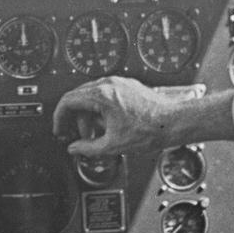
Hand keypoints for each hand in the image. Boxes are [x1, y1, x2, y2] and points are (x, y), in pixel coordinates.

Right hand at [51, 76, 199, 157]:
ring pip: (92, 96)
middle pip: (78, 98)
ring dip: (89, 116)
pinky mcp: (128, 87)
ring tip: (96, 135)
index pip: (67, 101)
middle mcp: (109, 84)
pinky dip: (101, 110)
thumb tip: (74, 148)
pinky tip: (109, 126)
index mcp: (101, 95)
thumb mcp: (113, 145)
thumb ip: (88, 148)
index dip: (59, 117)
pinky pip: (106, 95)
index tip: (60, 129)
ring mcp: (120, 84)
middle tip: (78, 136)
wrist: (175, 122)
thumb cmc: (151, 129)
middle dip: (75, 119)